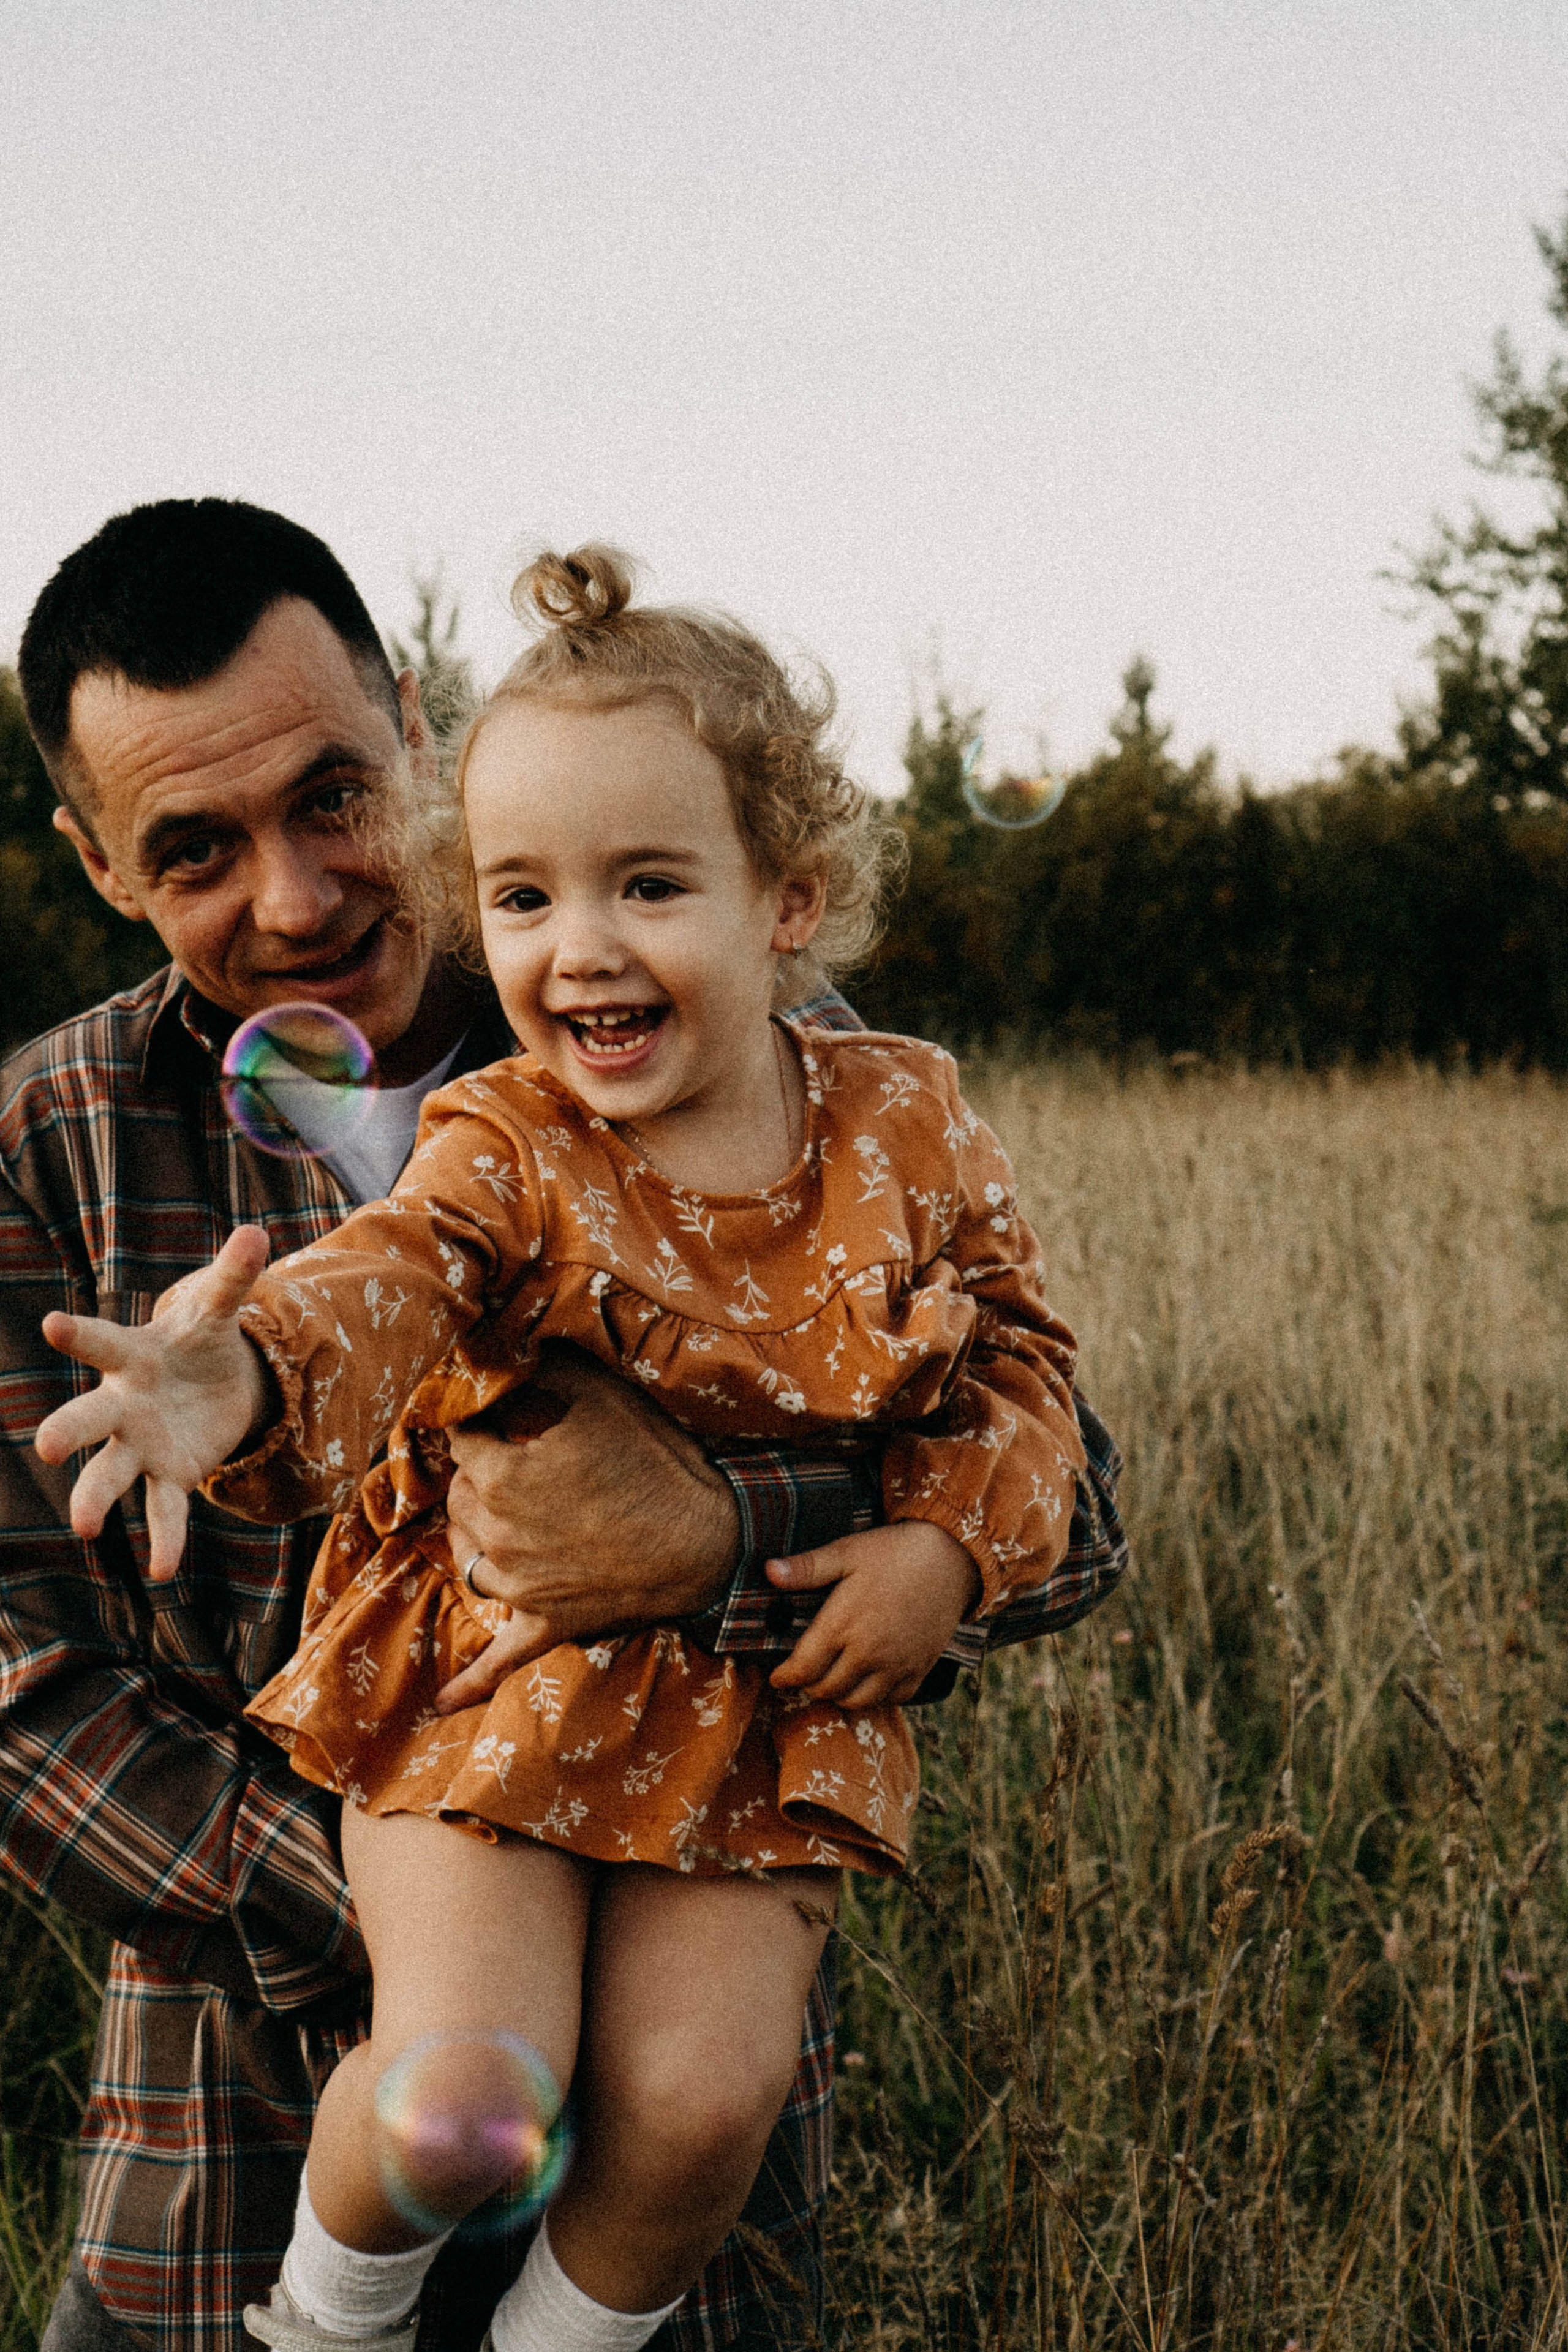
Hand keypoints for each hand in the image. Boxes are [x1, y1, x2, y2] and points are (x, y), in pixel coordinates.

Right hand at [36, 1226, 272, 1581]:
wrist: (216, 1383)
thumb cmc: (202, 1341)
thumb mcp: (220, 1310)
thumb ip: (234, 1277)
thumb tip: (257, 1232)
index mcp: (131, 1356)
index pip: (101, 1342)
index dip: (78, 1334)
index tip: (52, 1323)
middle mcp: (123, 1405)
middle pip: (87, 1419)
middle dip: (67, 1432)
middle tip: (46, 1446)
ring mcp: (140, 1445)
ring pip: (110, 1475)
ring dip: (95, 1500)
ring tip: (85, 1528)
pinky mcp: (170, 1475)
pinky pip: (163, 1510)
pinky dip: (165, 1539)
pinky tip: (164, 1570)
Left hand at [434, 1344, 740, 1712]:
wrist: (707, 1537)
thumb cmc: (652, 1461)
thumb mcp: (597, 1397)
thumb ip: (540, 1369)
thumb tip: (494, 1348)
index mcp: (499, 1477)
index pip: (461, 1439)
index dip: (480, 1423)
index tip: (494, 1415)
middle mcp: (495, 1534)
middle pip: (458, 1497)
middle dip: (481, 1475)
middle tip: (517, 1458)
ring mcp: (518, 1586)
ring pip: (466, 1558)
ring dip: (474, 1536)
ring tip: (497, 1517)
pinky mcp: (546, 1624)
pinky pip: (501, 1658)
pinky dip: (472, 1678)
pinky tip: (445, 1702)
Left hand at [767, 1521, 980, 1708]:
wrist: (951, 1557)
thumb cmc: (894, 1551)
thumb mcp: (846, 1552)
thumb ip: (807, 1568)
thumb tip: (767, 1571)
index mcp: (842, 1625)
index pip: (803, 1668)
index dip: (784, 1677)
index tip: (776, 1678)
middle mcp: (868, 1652)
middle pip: (826, 1689)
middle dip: (808, 1686)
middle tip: (802, 1678)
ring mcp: (896, 1665)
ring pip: (857, 1701)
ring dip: (839, 1696)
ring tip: (831, 1682)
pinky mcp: (920, 1668)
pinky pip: (892, 1700)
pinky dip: (875, 1698)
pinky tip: (867, 1684)